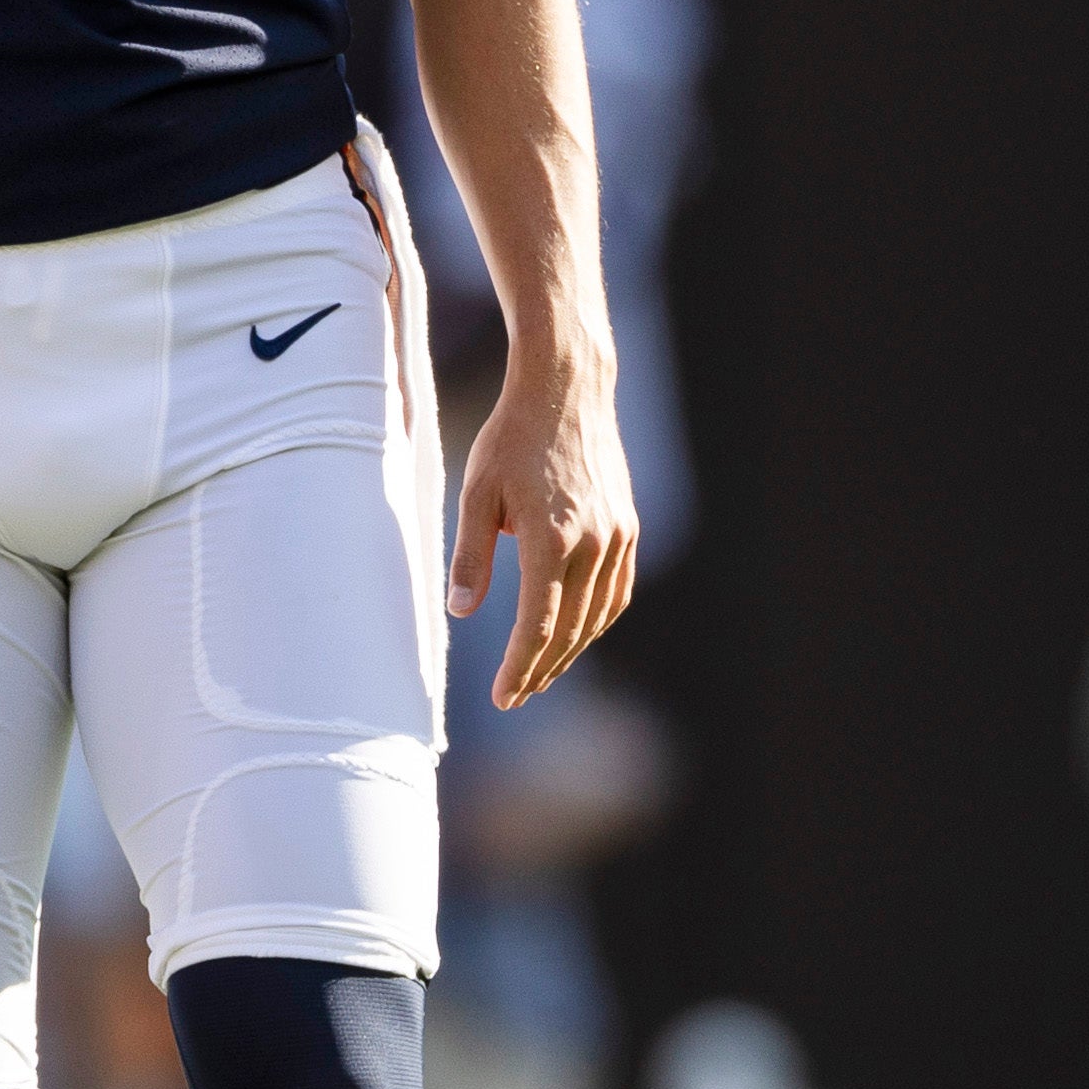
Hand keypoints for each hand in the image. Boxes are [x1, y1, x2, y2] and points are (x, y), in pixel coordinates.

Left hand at [453, 351, 639, 708]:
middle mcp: (593, 545)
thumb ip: (471, 557)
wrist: (568, 391)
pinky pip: (617, 591)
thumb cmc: (512, 438)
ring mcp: (617, 537)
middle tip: (516, 696)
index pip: (538, 626)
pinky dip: (597, 621)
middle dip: (541, 670)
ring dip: (571, 651)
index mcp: (551, 541)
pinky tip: (576, 632)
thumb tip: (460, 612)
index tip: (503, 697)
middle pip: (570, 631)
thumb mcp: (476, 494)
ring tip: (541, 673)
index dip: (520, 668)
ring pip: (598, 617)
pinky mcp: (628, 527)